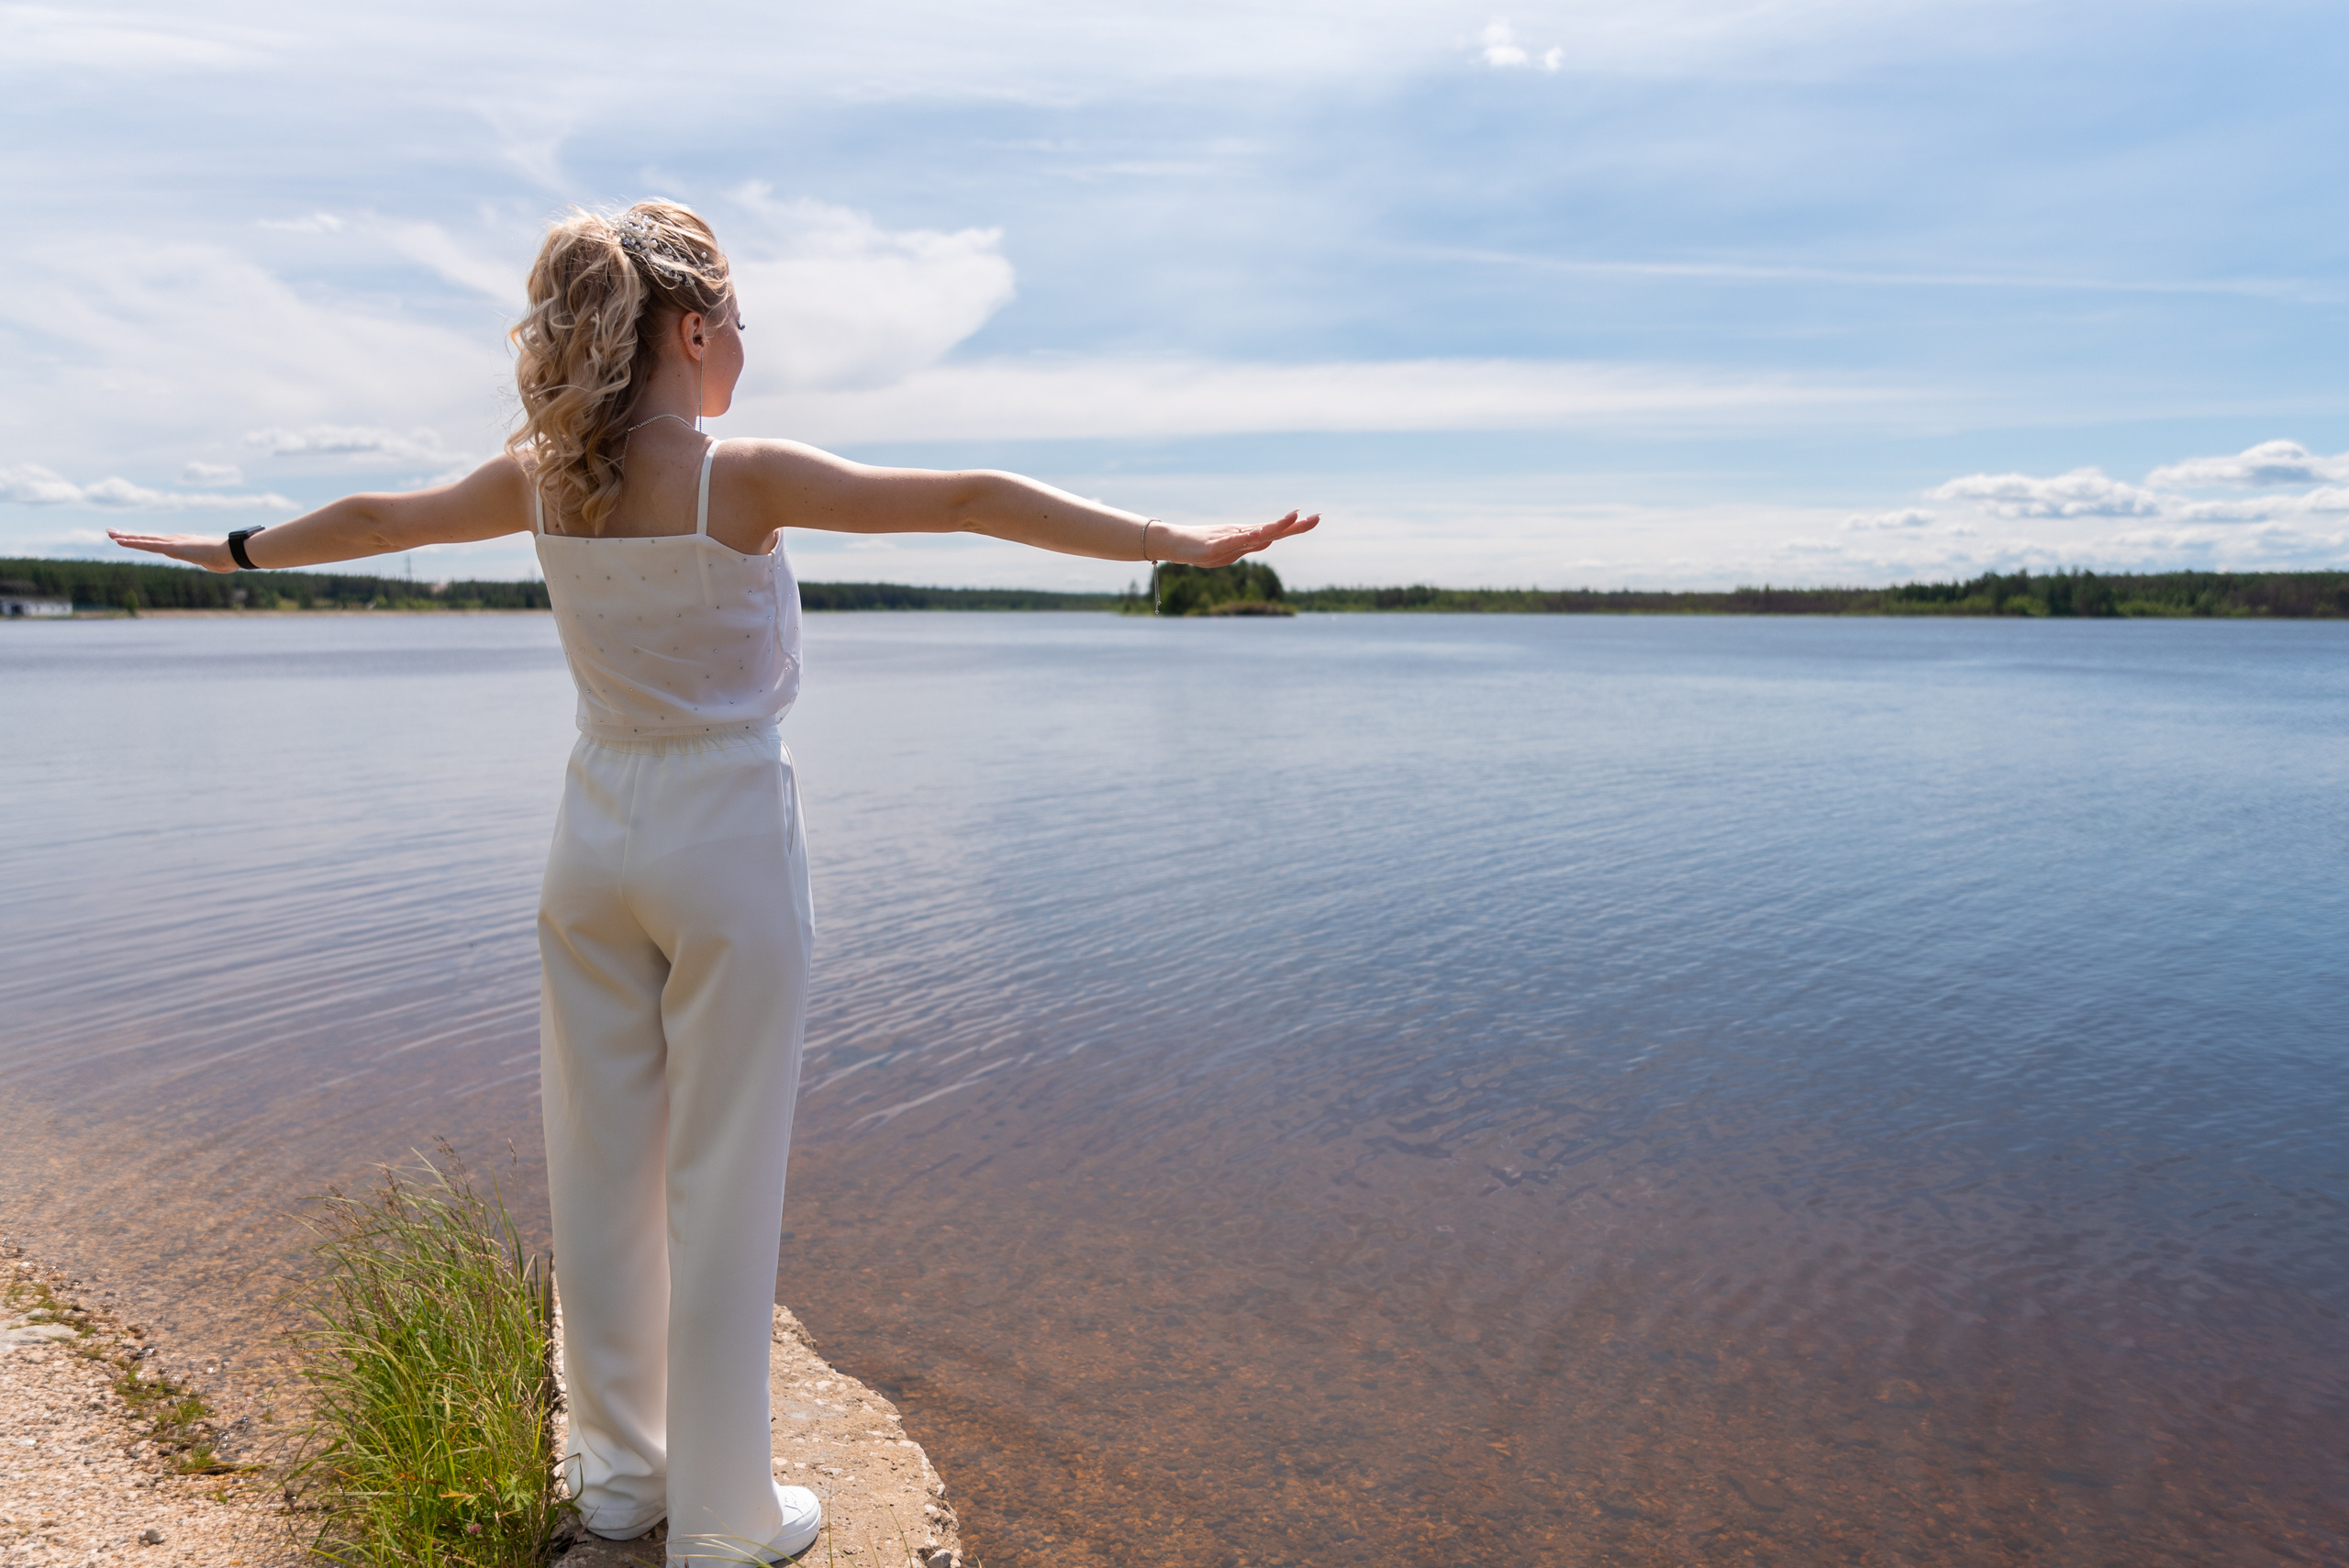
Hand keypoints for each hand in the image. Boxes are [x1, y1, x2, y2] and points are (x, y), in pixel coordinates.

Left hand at [109, 530, 237, 572]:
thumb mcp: (216, 563)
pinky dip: (133, 542)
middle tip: (112, 532)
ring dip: (126, 538)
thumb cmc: (227, 559)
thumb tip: (224, 565)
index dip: (143, 540)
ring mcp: (172, 543)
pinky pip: (147, 545)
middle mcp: (174, 540)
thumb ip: (213, 563)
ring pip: (144, 540)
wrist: (230, 553)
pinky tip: (120, 541)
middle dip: (129, 536)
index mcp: (183, 545)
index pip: (158, 542)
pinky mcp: (171, 548)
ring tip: (110, 535)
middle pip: (147, 538)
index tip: (132, 538)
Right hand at [1155, 510, 1319, 567]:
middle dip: (1294, 525)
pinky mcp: (1215, 547)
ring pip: (1256, 532)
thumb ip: (1250, 546)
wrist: (1174, 543)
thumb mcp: (1231, 551)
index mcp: (1247, 537)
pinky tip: (1257, 534)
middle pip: (1272, 529)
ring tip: (1292, 518)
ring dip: (1275, 526)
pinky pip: (1232, 541)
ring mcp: (1228, 539)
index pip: (1276, 531)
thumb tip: (1269, 539)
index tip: (1316, 518)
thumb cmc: (1203, 547)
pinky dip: (1245, 537)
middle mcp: (1241, 535)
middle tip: (1317, 517)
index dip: (1296, 526)